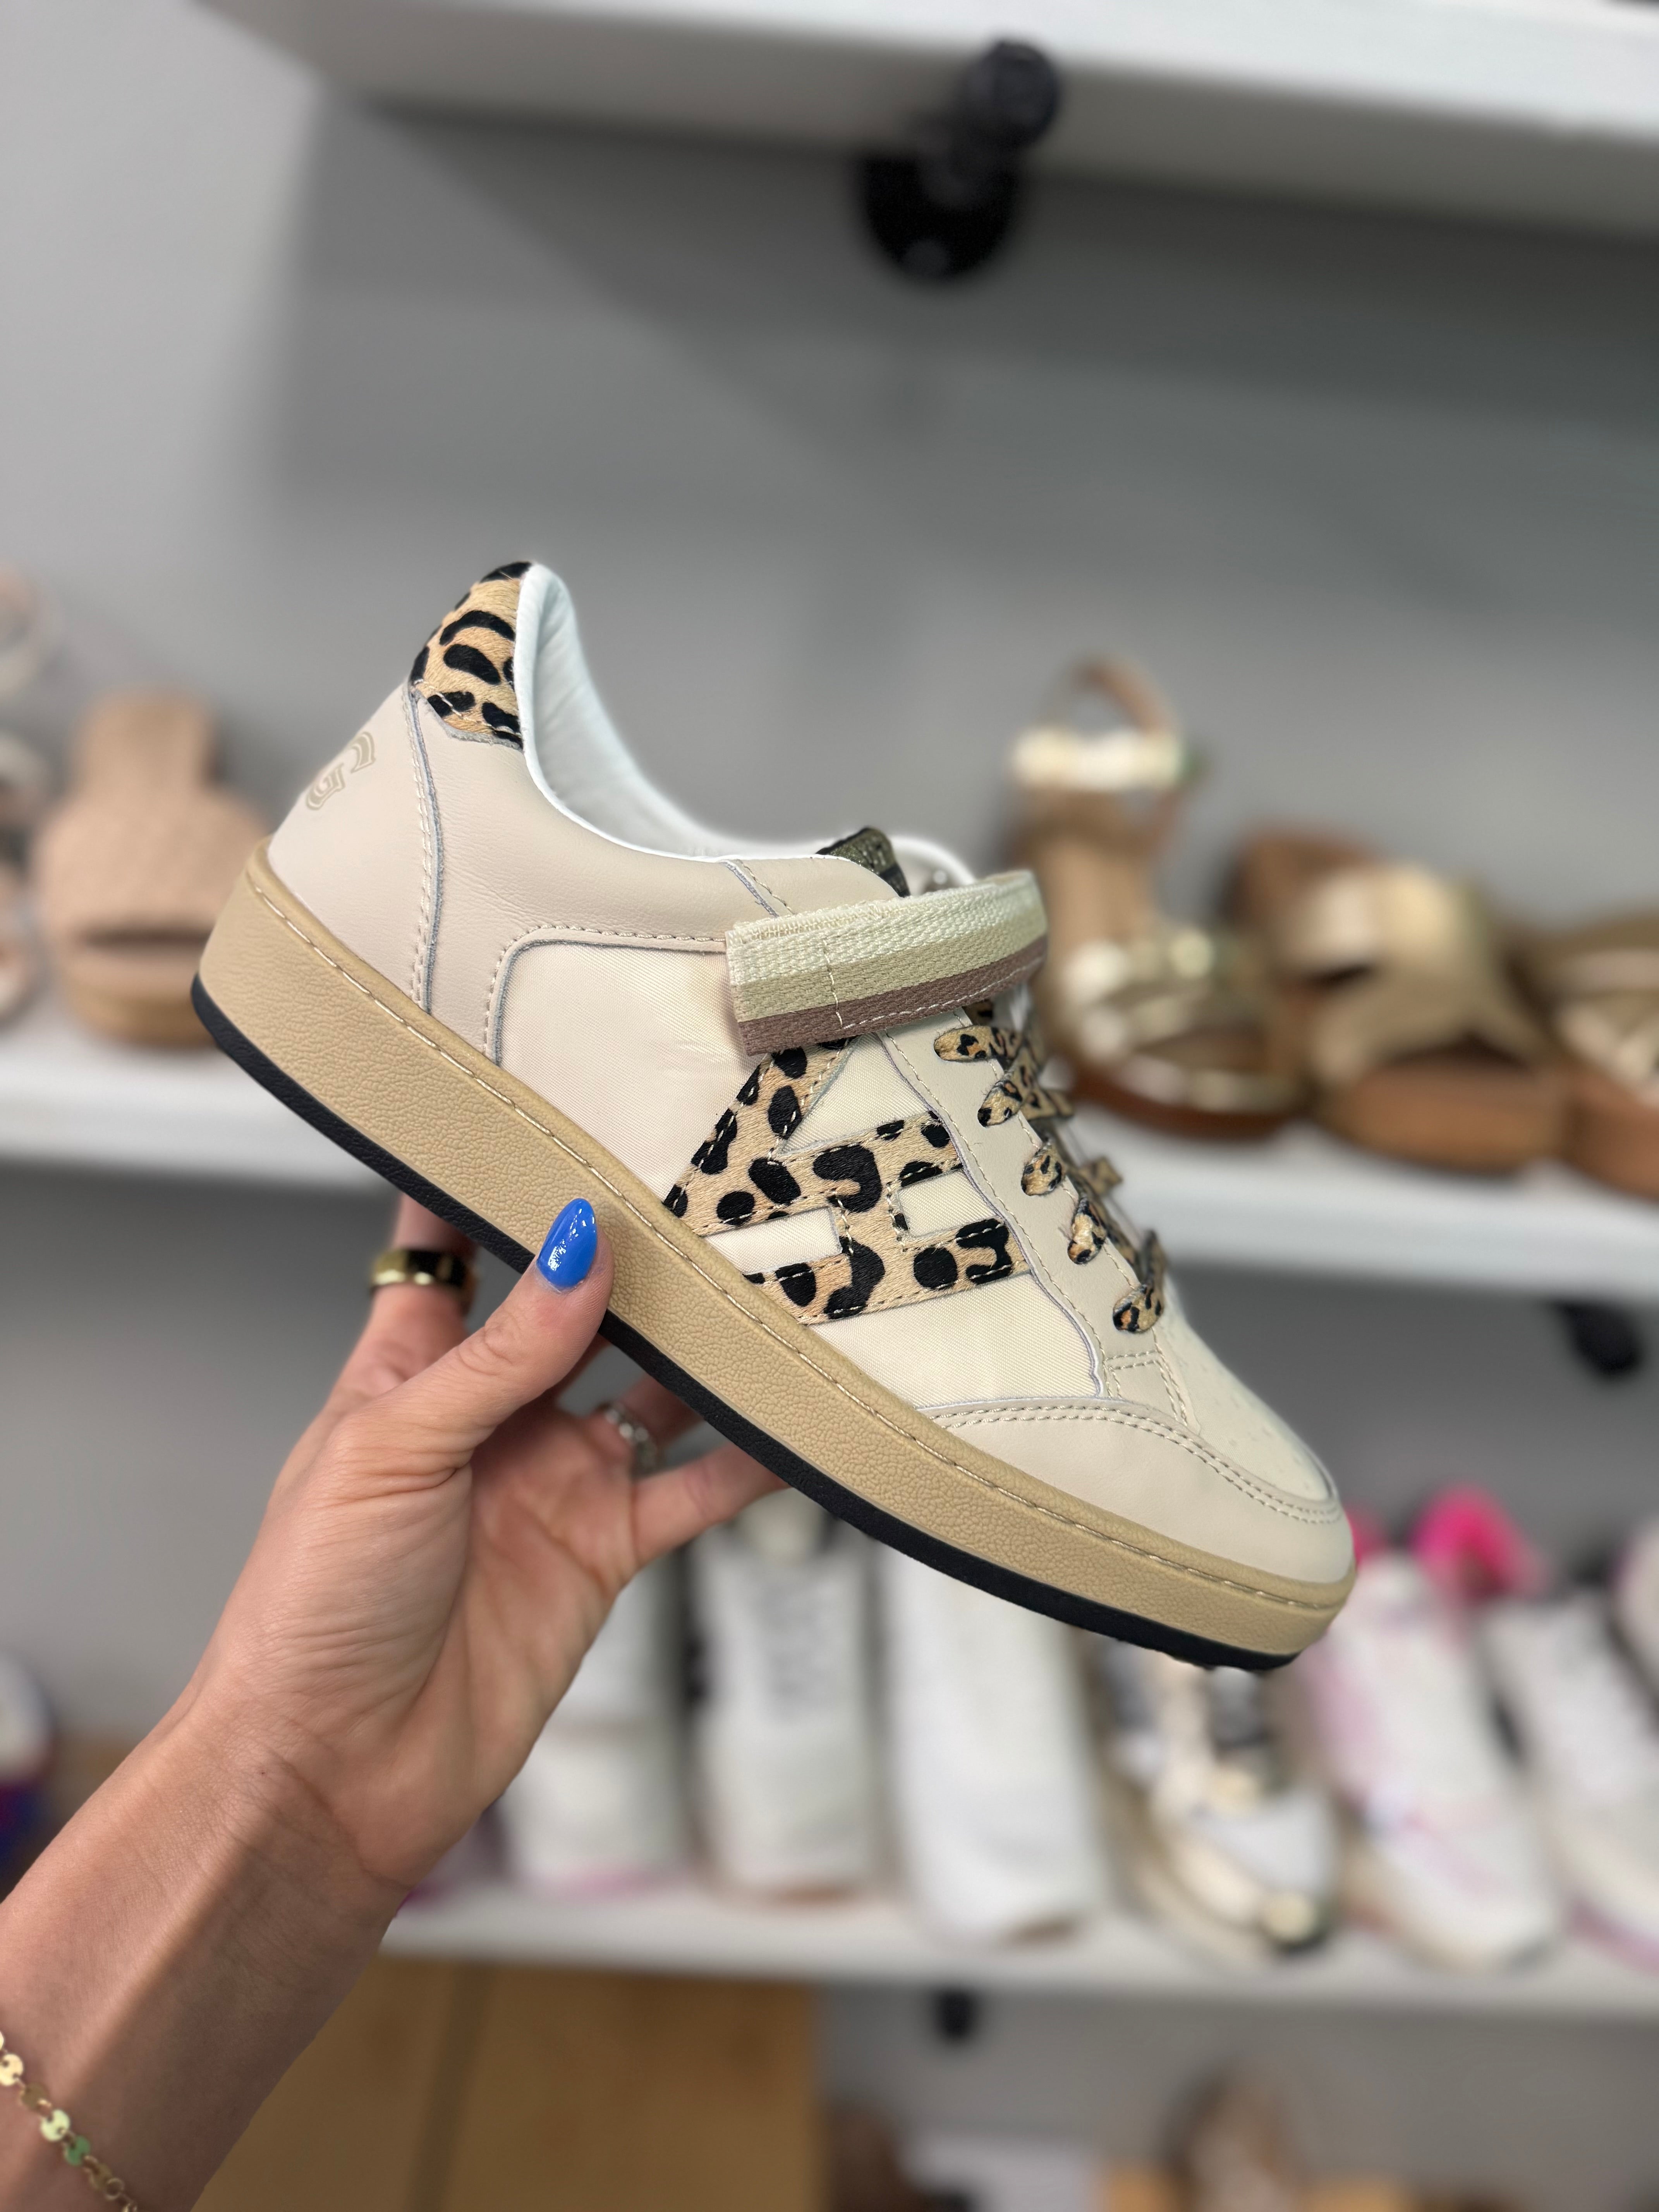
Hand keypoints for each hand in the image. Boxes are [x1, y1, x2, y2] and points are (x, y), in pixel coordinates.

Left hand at [181, 1194, 777, 1896]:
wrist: (333, 1771)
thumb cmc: (311, 1606)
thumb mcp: (392, 1449)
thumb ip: (499, 1353)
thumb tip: (580, 1249)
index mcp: (409, 1369)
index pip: (451, 1247)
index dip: (490, 1180)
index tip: (550, 1108)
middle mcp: (491, 1414)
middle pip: (578, 1309)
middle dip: (636, 1255)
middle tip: (710, 1187)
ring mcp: (552, 1481)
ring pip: (651, 1390)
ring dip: (707, 1348)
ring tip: (776, 1283)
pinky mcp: (603, 1552)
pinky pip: (692, 1490)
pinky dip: (749, 1459)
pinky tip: (800, 1421)